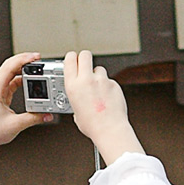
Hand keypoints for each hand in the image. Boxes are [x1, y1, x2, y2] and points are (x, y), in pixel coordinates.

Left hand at [0, 52, 50, 184]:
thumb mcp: (16, 124)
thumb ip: (34, 118)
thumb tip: (47, 114)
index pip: (9, 67)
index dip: (23, 59)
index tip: (35, 57)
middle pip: (10, 65)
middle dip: (25, 60)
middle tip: (38, 59)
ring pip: (11, 71)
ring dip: (23, 68)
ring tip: (36, 67)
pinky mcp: (0, 94)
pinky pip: (12, 80)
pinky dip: (22, 77)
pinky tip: (30, 79)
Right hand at [63, 50, 143, 164]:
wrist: (110, 130)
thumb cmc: (92, 125)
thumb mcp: (74, 110)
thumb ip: (76, 97)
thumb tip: (80, 95)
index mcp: (73, 86)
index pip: (70, 59)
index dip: (72, 57)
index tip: (73, 60)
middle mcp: (86, 80)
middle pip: (85, 54)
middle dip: (84, 58)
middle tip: (85, 65)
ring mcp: (102, 81)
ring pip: (99, 68)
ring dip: (98, 76)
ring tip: (98, 90)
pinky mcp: (114, 84)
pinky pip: (109, 81)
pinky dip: (108, 87)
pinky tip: (107, 98)